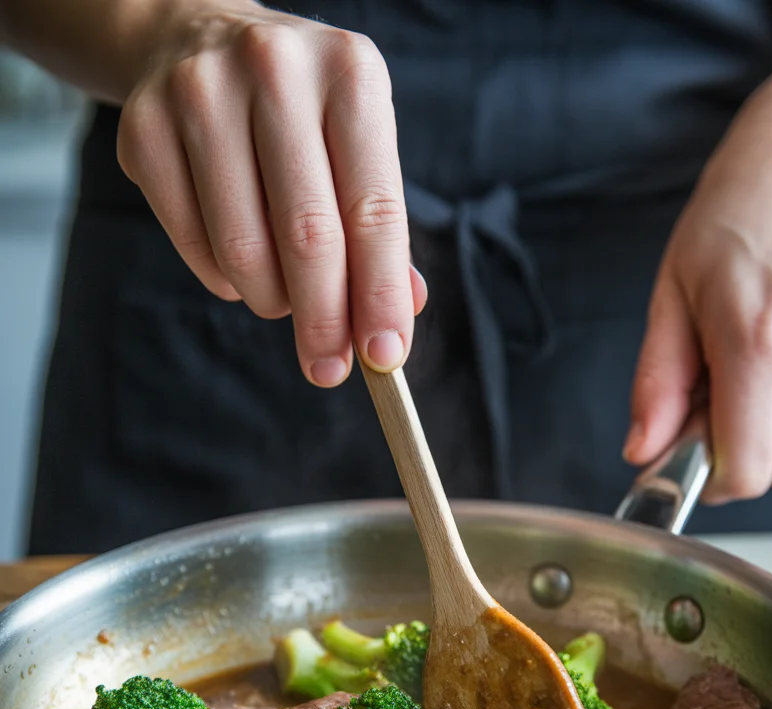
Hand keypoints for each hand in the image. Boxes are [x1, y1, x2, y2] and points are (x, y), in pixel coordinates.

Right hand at [116, 1, 426, 386]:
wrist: (200, 40)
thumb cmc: (303, 116)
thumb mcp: (358, 149)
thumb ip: (381, 234)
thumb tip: (392, 323)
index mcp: (350, 74)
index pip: (373, 211)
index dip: (380, 295)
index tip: (384, 358)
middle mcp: (275, 69)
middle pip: (307, 236)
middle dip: (324, 321)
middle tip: (328, 369)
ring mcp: (199, 93)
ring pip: (243, 250)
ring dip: (271, 300)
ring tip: (282, 295)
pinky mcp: (143, 128)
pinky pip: (193, 243)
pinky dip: (224, 279)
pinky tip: (239, 265)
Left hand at [624, 87, 771, 502]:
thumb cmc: (728, 224)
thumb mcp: (670, 298)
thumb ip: (658, 385)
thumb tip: (643, 453)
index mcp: (754, 339)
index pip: (748, 469)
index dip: (714, 479)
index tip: (694, 459)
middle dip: (743, 452)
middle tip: (717, 402)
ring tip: (754, 363)